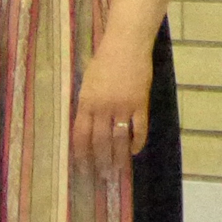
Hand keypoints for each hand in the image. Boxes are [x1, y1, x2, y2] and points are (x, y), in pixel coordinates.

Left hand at [70, 39, 151, 176]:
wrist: (126, 45)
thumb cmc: (103, 61)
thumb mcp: (87, 82)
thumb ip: (86, 104)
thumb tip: (85, 127)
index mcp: (86, 101)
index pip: (81, 135)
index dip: (81, 154)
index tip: (82, 167)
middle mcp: (103, 107)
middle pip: (100, 141)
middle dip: (100, 161)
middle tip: (102, 176)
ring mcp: (122, 106)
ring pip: (119, 139)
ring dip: (118, 157)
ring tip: (117, 171)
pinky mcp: (140, 103)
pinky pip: (139, 129)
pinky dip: (137, 142)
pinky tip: (134, 151)